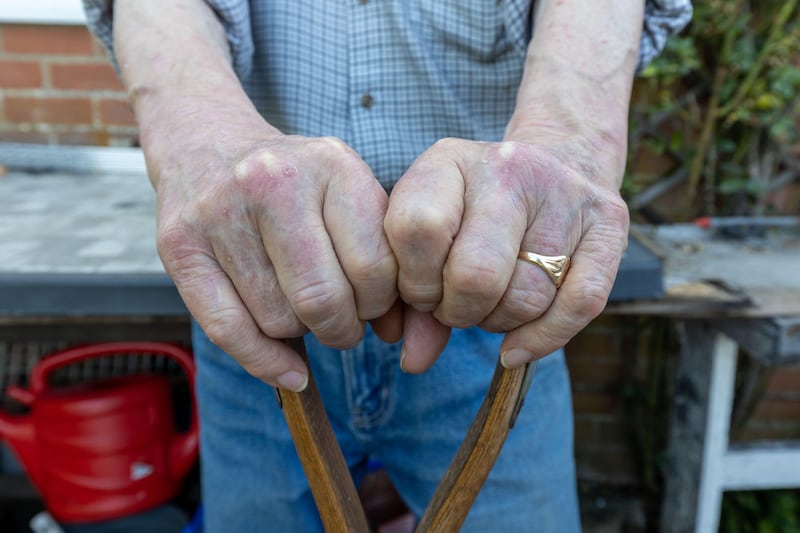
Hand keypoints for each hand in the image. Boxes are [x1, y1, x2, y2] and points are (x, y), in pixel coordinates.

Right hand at [148, 116, 397, 390]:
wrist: (209, 144)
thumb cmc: (295, 183)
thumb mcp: (348, 196)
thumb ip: (382, 257)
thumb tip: (395, 334)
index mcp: (331, 165)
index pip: (373, 268)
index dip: (381, 304)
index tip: (372, 304)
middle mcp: (274, 182)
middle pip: (322, 299)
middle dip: (342, 329)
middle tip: (341, 324)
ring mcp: (220, 212)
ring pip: (278, 320)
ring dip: (301, 333)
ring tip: (300, 306)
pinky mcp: (179, 245)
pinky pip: (228, 331)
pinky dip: (265, 363)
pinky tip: (288, 369)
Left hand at [384, 137, 628, 372]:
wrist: (556, 161)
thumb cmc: (475, 211)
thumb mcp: (432, 233)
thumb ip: (411, 295)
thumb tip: (415, 361)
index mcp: (450, 161)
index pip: (417, 230)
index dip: (414, 282)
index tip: (422, 291)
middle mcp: (508, 168)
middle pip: (475, 274)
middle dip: (458, 312)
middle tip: (457, 307)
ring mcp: (565, 192)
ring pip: (526, 297)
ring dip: (499, 322)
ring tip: (492, 305)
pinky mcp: (609, 222)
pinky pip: (581, 304)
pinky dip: (544, 338)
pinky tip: (518, 345)